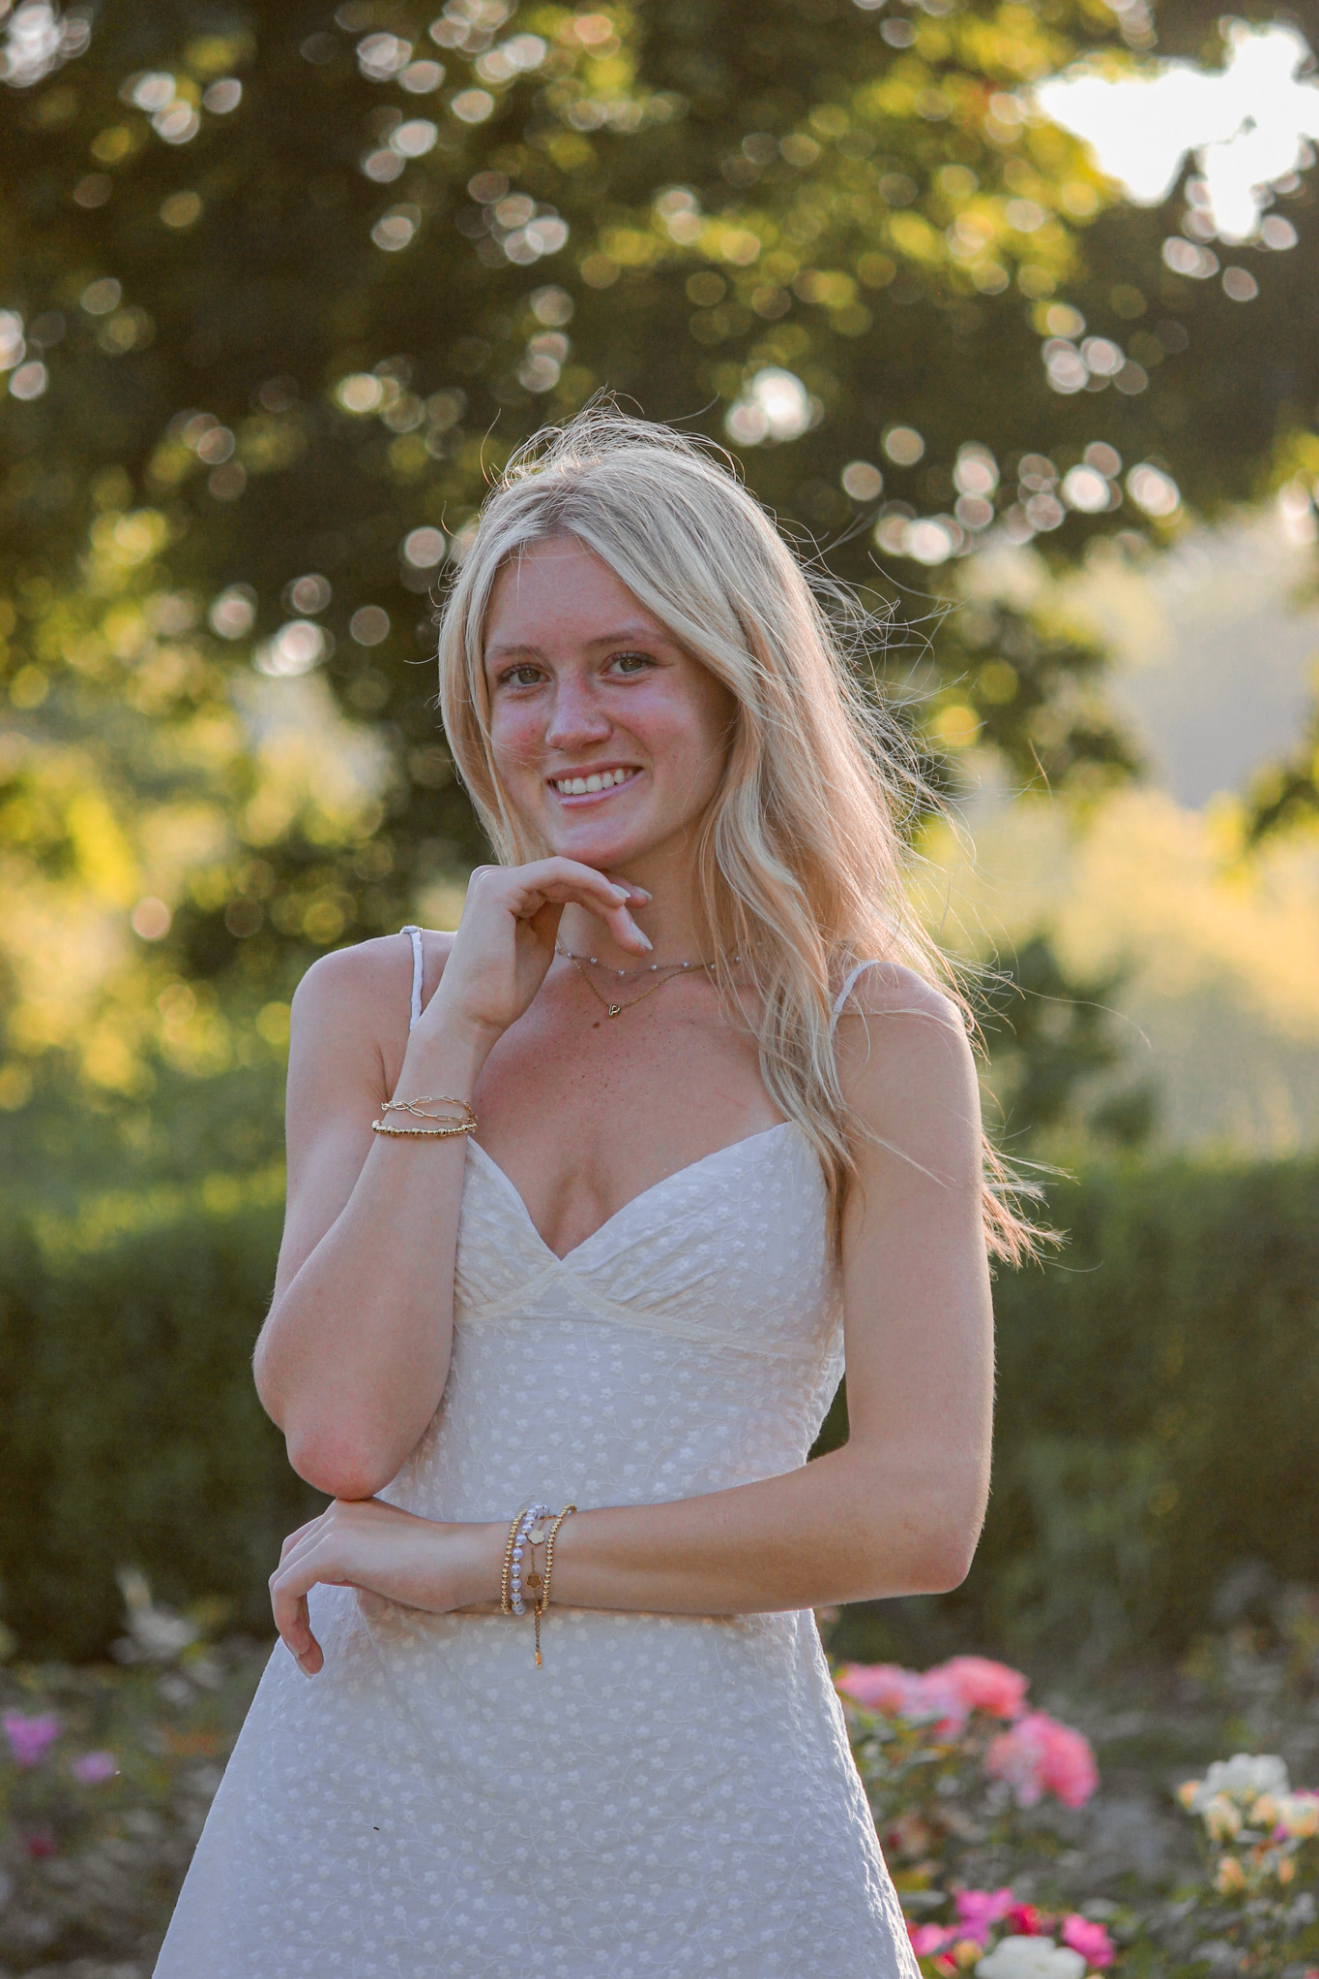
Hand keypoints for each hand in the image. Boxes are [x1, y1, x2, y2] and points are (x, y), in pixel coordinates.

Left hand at [269, 1498, 495, 1675]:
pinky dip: (289, 1624)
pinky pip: (286, 1589)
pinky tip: (308, 1652)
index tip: (315, 1639)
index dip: (301, 1597)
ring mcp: (333, 1525)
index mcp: (351, 1510)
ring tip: (310, 1662)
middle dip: (291, 1612)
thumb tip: (322, 1580)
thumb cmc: (440, 1573)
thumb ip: (353, 1566)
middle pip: (289, 1563)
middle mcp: (338, 1510)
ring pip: (283, 1580)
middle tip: (309, 1655)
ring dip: (290, 1626)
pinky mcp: (331, 1549)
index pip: (305, 1550)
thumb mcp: (385, 1566)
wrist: (465, 1562)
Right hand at [418, 858, 650, 1046]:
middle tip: (648, 908)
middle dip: (613, 892)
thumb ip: (555, 914)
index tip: (639, 909)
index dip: (605, 890)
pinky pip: (558, 872)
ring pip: (570, 874)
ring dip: (609, 896)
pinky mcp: (500, 887)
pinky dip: (591, 882)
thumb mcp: (539, 944)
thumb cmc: (504, 991)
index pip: (565, 881)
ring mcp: (496, 879)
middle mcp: (498, 878)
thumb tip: (594, 896)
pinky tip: (616, 901)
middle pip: (571, 875)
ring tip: (633, 924)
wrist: (472, 1019)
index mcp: (507, 891)